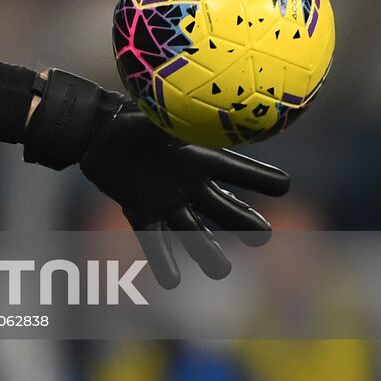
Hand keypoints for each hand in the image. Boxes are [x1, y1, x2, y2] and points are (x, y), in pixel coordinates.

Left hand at [26, 69, 289, 288]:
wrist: (95, 134)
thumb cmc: (129, 119)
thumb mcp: (153, 115)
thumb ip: (173, 115)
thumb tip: (195, 98)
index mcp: (198, 158)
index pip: (237, 170)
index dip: (260, 178)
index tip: (285, 187)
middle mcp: (189, 185)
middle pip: (226, 211)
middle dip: (246, 225)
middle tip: (261, 236)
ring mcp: (168, 202)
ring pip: (196, 234)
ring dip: (208, 253)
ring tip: (222, 270)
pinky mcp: (142, 213)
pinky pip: (156, 243)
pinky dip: (164, 263)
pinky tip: (173, 282)